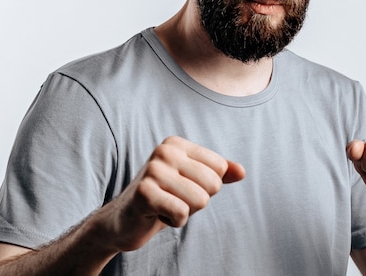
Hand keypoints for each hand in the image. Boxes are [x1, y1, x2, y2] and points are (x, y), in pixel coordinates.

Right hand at [94, 136, 244, 251]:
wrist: (124, 221)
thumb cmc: (163, 199)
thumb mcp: (192, 182)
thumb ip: (218, 174)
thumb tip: (242, 171)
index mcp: (176, 144)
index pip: (220, 167)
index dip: (207, 186)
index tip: (183, 188)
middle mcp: (164, 151)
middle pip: (213, 184)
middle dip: (198, 200)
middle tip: (173, 199)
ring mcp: (153, 170)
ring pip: (200, 200)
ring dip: (186, 212)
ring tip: (165, 206)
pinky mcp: (144, 193)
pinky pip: (182, 212)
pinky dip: (175, 221)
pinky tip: (158, 215)